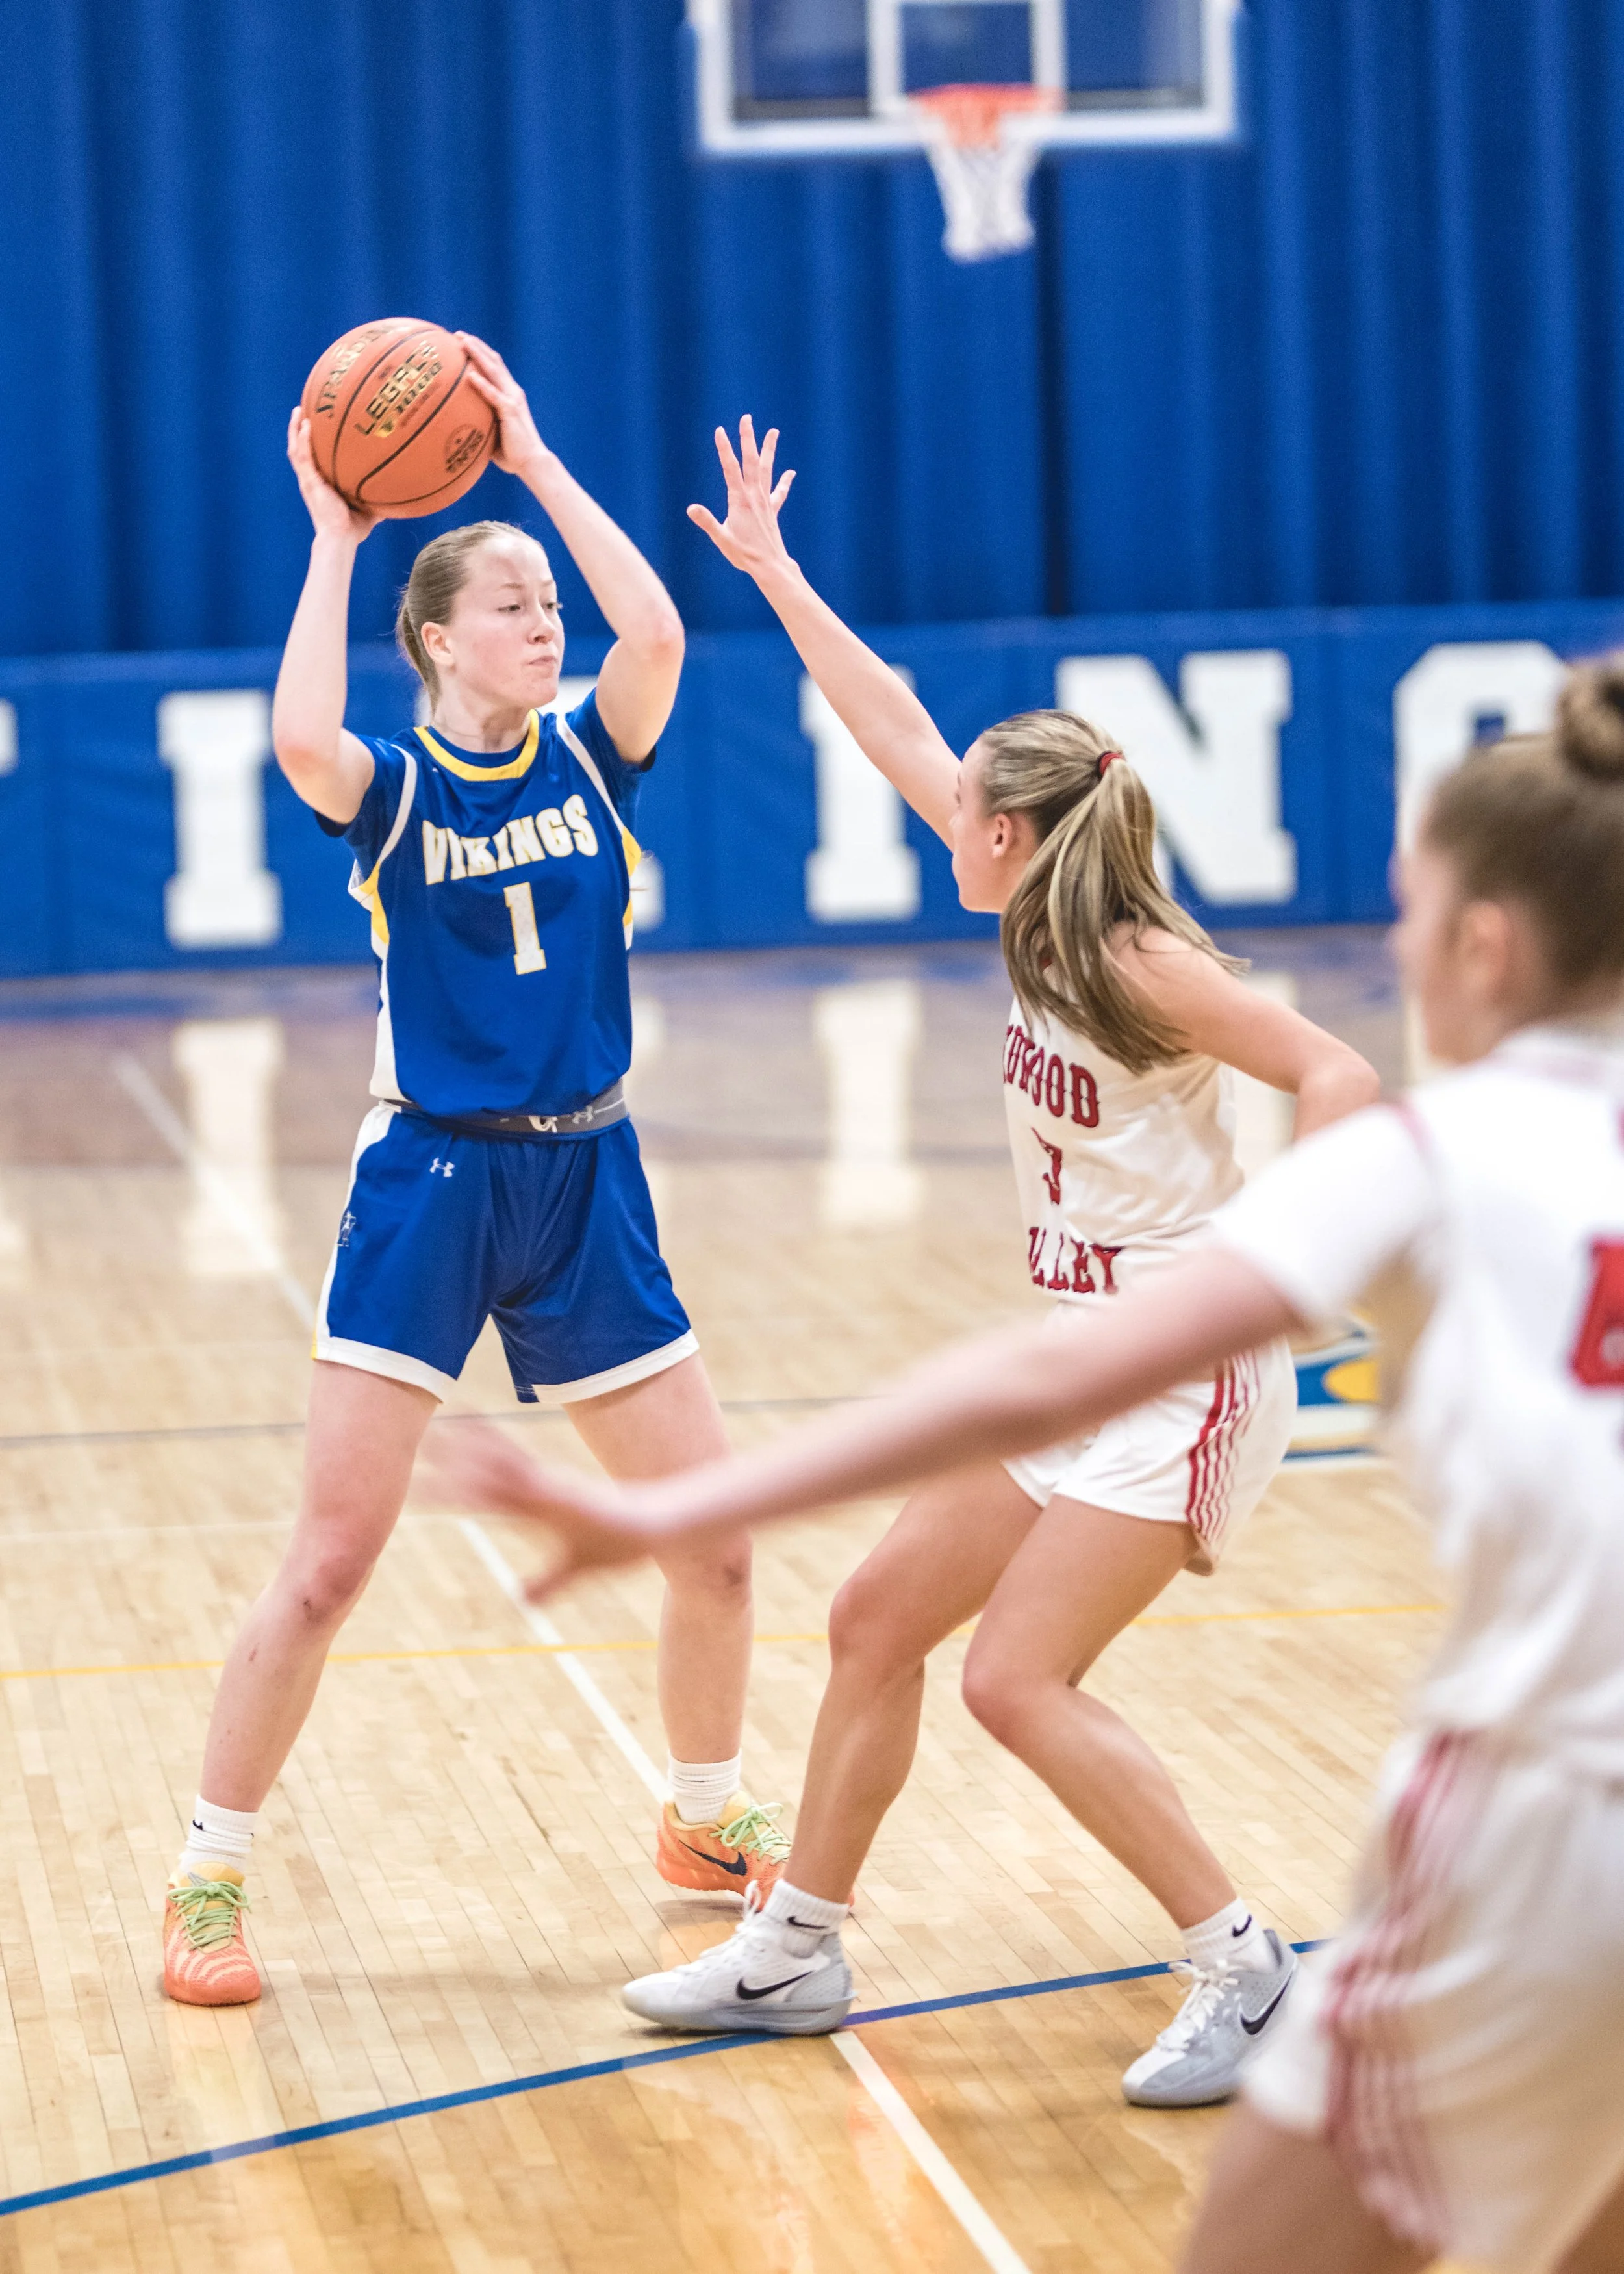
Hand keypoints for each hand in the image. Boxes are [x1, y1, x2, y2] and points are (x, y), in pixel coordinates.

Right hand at [287, 408, 376, 542]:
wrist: (341, 539)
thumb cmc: (352, 529)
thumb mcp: (368, 510)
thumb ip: (378, 499)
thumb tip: (397, 494)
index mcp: (320, 484)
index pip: (312, 459)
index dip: (310, 443)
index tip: (315, 426)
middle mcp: (311, 480)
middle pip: (299, 449)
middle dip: (298, 430)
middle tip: (303, 409)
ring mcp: (308, 480)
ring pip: (296, 449)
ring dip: (295, 429)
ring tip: (299, 410)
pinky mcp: (309, 482)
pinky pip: (303, 457)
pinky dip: (302, 440)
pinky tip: (305, 425)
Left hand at [413, 1418, 661, 1597]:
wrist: (657, 1528)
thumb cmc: (620, 1543)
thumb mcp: (575, 1569)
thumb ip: (547, 1582)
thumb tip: (523, 1598)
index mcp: (538, 1506)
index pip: (489, 1491)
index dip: (457, 1482)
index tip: (424, 1476)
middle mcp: (539, 1491)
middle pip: (487, 1471)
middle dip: (453, 1458)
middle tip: (421, 1438)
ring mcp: (550, 1490)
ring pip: (501, 1467)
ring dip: (471, 1452)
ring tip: (441, 1433)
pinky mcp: (564, 1494)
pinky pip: (527, 1478)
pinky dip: (504, 1466)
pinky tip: (482, 1455)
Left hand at [456, 333, 547, 478]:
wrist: (532, 462)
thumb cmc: (512, 453)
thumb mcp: (493, 433)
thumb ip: (480, 423)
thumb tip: (459, 425)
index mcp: (509, 395)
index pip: (495, 367)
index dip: (480, 352)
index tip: (464, 342)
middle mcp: (512, 391)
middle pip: (493, 361)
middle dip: (476, 345)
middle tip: (458, 334)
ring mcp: (512, 399)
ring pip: (493, 370)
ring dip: (477, 354)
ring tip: (462, 342)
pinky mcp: (510, 411)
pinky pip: (492, 394)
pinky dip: (481, 383)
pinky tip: (469, 375)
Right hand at [687, 417, 796, 583]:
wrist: (770, 566)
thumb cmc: (744, 554)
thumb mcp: (721, 539)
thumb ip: (707, 522)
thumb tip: (691, 508)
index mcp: (739, 501)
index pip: (730, 469)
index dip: (724, 449)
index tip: (720, 431)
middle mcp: (754, 496)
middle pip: (751, 462)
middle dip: (747, 439)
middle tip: (746, 418)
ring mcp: (765, 502)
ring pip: (766, 470)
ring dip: (768, 450)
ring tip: (773, 431)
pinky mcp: (772, 511)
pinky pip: (779, 492)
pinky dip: (784, 482)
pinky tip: (790, 472)